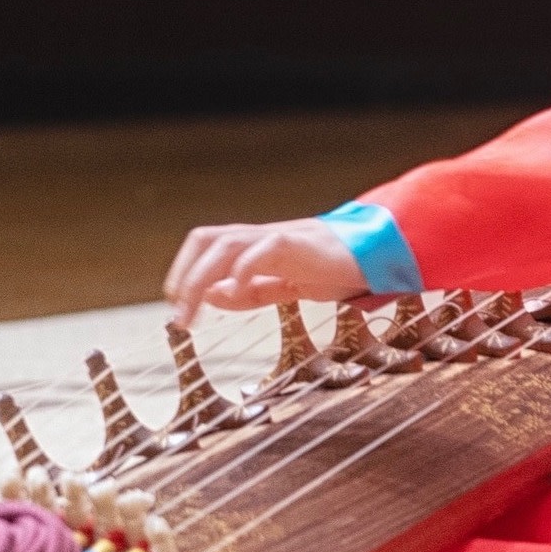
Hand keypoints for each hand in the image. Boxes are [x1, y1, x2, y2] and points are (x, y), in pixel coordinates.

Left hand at [165, 217, 365, 324]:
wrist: (374, 255)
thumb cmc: (331, 268)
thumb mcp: (283, 285)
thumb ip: (251, 292)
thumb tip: (213, 296)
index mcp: (254, 244)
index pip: (205, 243)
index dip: (184, 269)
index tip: (177, 304)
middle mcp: (260, 236)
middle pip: (207, 240)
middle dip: (186, 276)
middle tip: (179, 315)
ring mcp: (278, 237)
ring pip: (226, 243)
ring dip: (201, 277)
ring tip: (193, 311)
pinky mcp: (298, 243)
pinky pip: (262, 249)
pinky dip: (242, 269)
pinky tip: (235, 289)